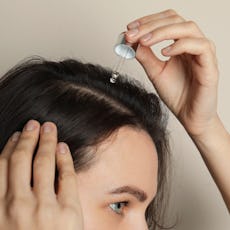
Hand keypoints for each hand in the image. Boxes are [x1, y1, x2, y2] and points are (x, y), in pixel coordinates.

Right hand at [0, 120, 82, 229]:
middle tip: (34, 124)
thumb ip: (1, 203)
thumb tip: (5, 182)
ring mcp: (44, 207)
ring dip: (46, 141)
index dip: (11, 147)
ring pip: (43, 163)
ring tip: (49, 128)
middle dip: (29, 138)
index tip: (17, 135)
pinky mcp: (68, 212)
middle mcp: (17, 204)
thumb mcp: (1, 225)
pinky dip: (64, 159)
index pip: (2, 167)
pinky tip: (63, 147)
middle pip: (22, 160)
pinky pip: (66, 177)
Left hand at [126, 9, 218, 136]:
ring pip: (188, 28)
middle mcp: (192, 45)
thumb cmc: (176, 94)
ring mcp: (203, 54)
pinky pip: (200, 47)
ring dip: (162, 31)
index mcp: (180, 45)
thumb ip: (145, 56)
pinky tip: (164, 52)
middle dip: (150, 25)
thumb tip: (130, 41)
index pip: (166, 21)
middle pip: (175, 19)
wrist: (189, 116)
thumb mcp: (155, 72)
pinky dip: (180, 45)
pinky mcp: (210, 66)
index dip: (147, 21)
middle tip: (132, 33)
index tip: (129, 28)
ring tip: (144, 41)